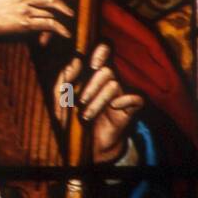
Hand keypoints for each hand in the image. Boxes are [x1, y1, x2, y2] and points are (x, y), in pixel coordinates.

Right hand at [0, 0, 73, 45]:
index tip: (52, 0)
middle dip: (61, 5)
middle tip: (69, 12)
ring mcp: (23, 9)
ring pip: (50, 11)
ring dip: (61, 19)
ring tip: (68, 28)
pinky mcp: (21, 23)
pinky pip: (46, 24)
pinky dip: (58, 29)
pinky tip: (64, 34)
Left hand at [53, 42, 143, 164]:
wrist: (87, 145)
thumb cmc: (73, 120)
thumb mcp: (60, 102)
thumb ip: (62, 81)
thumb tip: (75, 61)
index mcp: (92, 74)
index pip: (103, 52)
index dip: (101, 51)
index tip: (92, 64)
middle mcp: (108, 80)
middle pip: (106, 70)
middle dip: (91, 86)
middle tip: (80, 101)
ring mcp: (121, 93)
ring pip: (114, 85)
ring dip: (98, 101)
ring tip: (86, 116)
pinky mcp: (131, 108)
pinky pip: (137, 98)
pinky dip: (126, 100)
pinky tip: (115, 107)